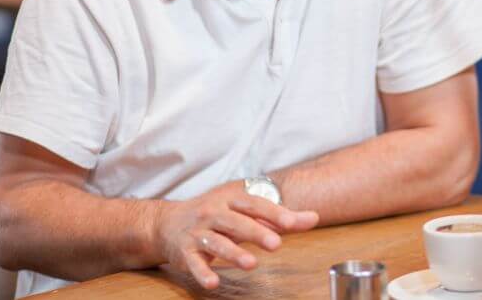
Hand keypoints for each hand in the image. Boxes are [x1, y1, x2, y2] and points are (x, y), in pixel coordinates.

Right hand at [152, 181, 317, 289]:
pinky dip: (203, 272)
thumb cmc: (217, 214)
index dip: (273, 213)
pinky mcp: (185, 252)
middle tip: (277, 244)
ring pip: (216, 242)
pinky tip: (213, 282)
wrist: (167, 223)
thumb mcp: (245, 211)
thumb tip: (314, 218)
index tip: (292, 222)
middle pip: (236, 222)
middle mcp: (213, 213)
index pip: (254, 204)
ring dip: (233, 253)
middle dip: (256, 232)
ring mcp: (198, 232)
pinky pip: (194, 263)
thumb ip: (278, 217)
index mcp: (230, 199)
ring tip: (251, 264)